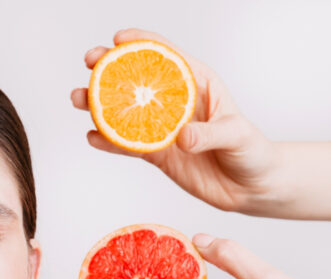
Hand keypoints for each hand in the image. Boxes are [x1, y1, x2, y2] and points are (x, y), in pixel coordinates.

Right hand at [71, 28, 278, 213]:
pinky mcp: (156, 154)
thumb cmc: (252, 152)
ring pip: (124, 111)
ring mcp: (163, 128)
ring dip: (98, 104)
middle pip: (137, 79)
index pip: (166, 56)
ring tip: (78, 100)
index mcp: (198, 83)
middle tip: (89, 63)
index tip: (118, 39)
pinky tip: (92, 137)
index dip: (141, 43)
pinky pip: (127, 145)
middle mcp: (176, 103)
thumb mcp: (237, 135)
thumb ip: (210, 133)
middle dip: (109, 68)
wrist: (251, 188)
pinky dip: (108, 142)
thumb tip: (183, 136)